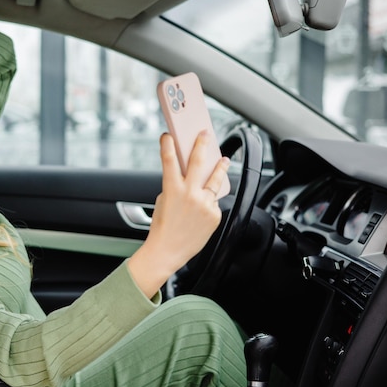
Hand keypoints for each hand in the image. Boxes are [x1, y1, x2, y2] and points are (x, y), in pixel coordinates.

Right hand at [127, 131, 229, 297]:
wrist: (167, 251)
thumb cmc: (162, 227)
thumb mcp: (164, 201)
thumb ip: (176, 186)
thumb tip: (190, 177)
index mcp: (172, 189)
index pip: (169, 160)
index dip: (167, 145)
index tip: (168, 135)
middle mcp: (190, 194)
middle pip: (199, 162)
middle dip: (202, 145)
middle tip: (205, 134)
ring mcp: (204, 204)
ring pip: (215, 180)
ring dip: (220, 168)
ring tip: (224, 160)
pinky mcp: (215, 214)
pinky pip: (214, 202)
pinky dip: (210, 202)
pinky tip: (204, 207)